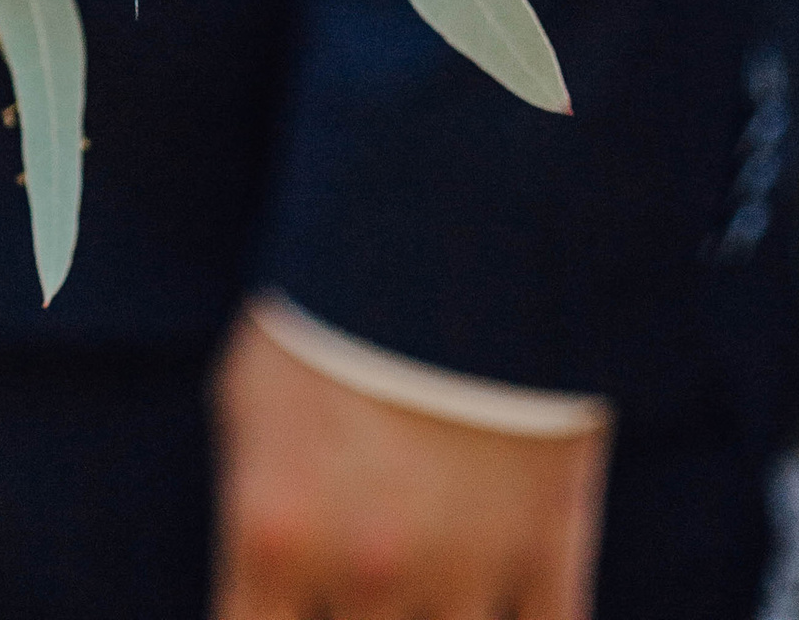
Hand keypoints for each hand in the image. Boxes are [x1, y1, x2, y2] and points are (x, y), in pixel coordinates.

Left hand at [213, 308, 607, 619]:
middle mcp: (367, 570)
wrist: (455, 219)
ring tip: (420, 576)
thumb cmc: (331, 303)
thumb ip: (253, 509)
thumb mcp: (250, 398)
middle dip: (355, 619)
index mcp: (278, 531)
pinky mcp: (549, 552)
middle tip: (364, 577)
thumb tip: (262, 586)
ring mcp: (466, 572)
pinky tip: (493, 607)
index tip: (281, 613)